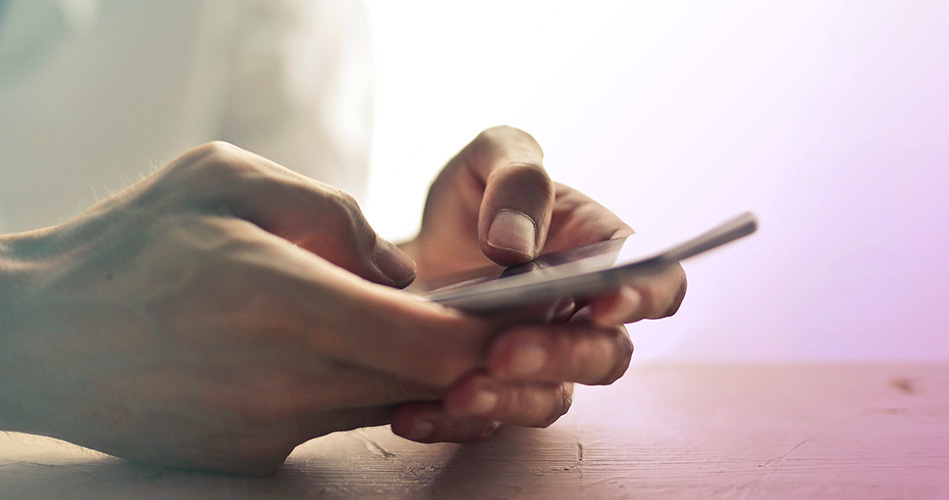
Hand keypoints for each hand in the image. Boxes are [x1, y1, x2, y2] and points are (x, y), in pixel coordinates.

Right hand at [0, 142, 501, 474]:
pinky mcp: (253, 455)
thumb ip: (332, 213)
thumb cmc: (129, 244)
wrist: (40, 335)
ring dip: (407, 369)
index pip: (434, 345)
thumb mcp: (225, 179)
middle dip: (462, 353)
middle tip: (470, 313)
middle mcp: (288, 380)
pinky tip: (316, 349)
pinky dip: (350, 386)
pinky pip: (334, 419)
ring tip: (384, 318)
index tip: (509, 313)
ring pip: (385, 405)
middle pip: (425, 384)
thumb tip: (401, 269)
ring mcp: (271, 429)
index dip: (488, 335)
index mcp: (287, 302)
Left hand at [391, 126, 686, 441]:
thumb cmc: (473, 198)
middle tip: (505, 350)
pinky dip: (450, 424)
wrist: (409, 248)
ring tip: (459, 392)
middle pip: (605, 355)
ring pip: (550, 400)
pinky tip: (412, 414)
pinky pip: (484, 423)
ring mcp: (541, 363)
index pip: (657, 282)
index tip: (604, 303)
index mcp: (602, 254)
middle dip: (560, 356)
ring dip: (511, 401)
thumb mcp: (490, 158)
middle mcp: (582, 318)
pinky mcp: (493, 394)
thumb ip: (516, 179)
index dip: (644, 297)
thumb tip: (513, 246)